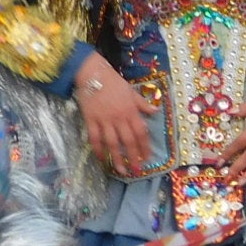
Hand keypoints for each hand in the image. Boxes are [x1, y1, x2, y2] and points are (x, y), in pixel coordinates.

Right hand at [74, 55, 155, 174]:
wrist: (93, 75)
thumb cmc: (114, 83)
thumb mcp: (132, 92)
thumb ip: (142, 104)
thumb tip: (155, 111)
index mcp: (131, 112)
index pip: (141, 133)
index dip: (145, 146)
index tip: (147, 158)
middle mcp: (119, 118)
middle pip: (128, 141)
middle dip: (133, 157)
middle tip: (136, 171)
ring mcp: (104, 120)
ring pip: (112, 143)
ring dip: (117, 158)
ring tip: (120, 170)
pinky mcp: (90, 120)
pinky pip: (94, 138)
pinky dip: (98, 149)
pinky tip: (101, 158)